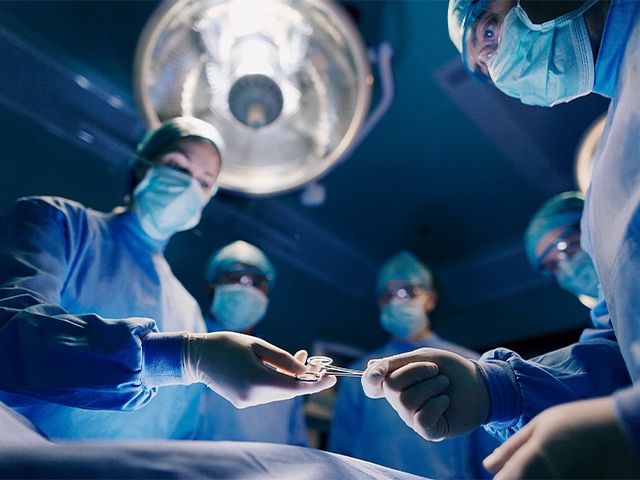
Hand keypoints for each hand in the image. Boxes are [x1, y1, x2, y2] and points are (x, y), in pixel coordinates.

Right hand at [183, 331, 335, 407]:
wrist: (196, 357)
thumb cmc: (227, 345)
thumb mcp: (258, 345)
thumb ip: (283, 359)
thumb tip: (306, 371)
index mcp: (256, 380)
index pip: (294, 388)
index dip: (316, 384)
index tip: (332, 378)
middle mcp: (253, 396)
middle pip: (289, 391)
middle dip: (305, 378)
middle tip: (317, 361)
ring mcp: (247, 401)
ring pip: (280, 392)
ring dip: (292, 378)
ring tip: (300, 356)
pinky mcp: (243, 401)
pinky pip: (268, 392)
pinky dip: (279, 381)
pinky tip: (282, 367)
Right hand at [362, 347, 488, 440]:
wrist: (480, 383)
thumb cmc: (451, 369)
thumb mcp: (422, 357)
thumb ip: (395, 363)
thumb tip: (369, 368)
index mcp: (396, 381)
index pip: (371, 384)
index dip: (370, 379)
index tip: (380, 372)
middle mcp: (400, 401)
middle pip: (390, 387)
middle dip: (416, 372)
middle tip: (435, 371)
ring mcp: (413, 417)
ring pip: (406, 401)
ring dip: (430, 386)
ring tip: (444, 384)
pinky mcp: (428, 430)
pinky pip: (420, 418)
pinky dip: (437, 404)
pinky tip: (446, 401)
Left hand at [484, 397, 639, 478]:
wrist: (627, 434)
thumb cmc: (580, 424)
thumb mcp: (540, 426)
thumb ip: (512, 449)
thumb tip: (489, 465)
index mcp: (524, 472)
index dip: (505, 476)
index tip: (512, 468)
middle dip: (521, 477)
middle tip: (543, 461)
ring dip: (544, 478)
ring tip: (561, 462)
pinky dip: (563, 479)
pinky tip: (574, 470)